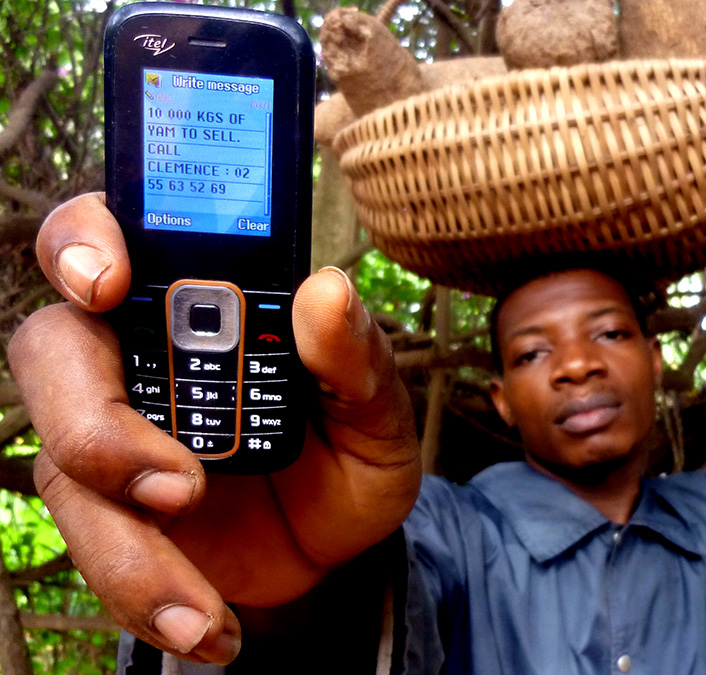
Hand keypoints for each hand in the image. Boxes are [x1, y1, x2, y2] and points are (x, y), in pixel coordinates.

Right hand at [10, 193, 421, 663]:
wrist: (338, 550)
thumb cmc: (351, 453)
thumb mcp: (376, 410)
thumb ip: (355, 355)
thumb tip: (327, 290)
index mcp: (199, 304)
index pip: (111, 238)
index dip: (85, 241)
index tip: (110, 281)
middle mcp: (139, 358)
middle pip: (53, 351)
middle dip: (95, 420)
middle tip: (178, 485)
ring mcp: (112, 437)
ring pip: (62, 465)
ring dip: (126, 543)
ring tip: (204, 604)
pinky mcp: (107, 512)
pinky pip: (91, 549)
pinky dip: (144, 594)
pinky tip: (208, 626)